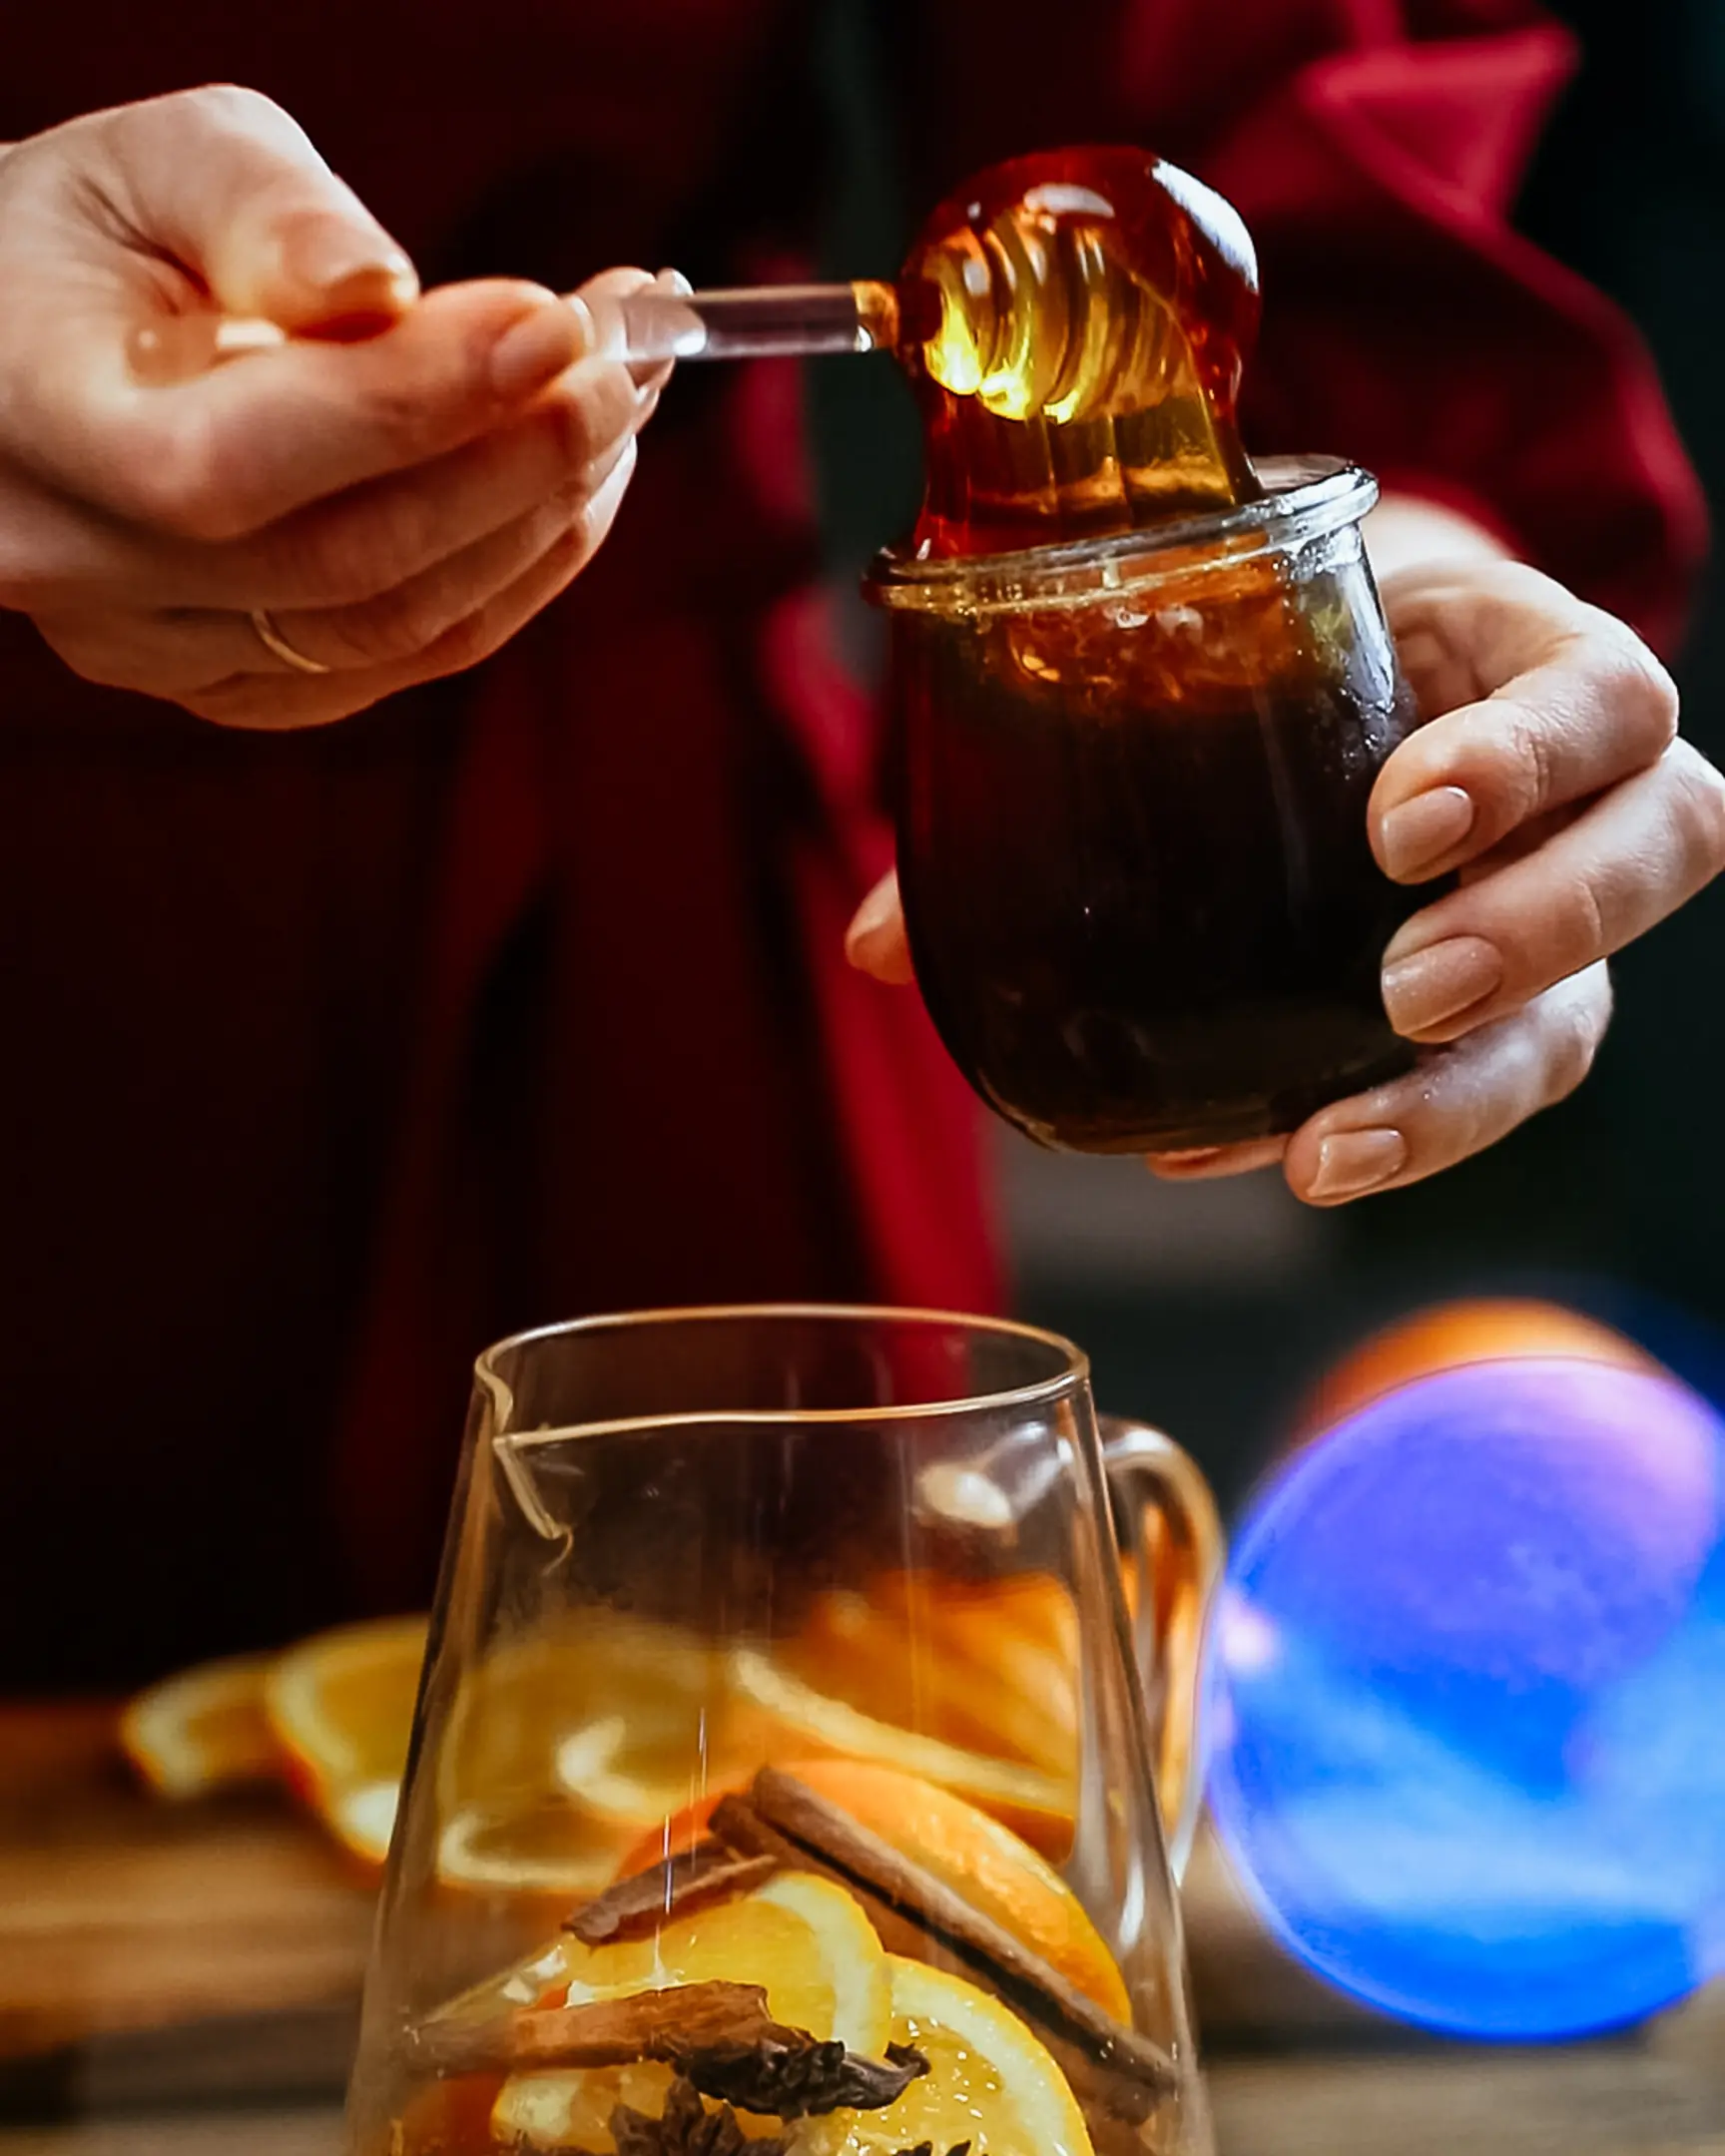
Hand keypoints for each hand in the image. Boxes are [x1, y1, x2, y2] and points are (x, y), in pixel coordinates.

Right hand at [0, 87, 668, 726]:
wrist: (14, 347)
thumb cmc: (89, 235)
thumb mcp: (156, 164)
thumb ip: (269, 212)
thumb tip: (388, 289)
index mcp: (32, 423)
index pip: (240, 461)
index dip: (418, 402)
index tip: (561, 324)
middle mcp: (84, 568)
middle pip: (343, 565)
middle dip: (517, 462)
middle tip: (625, 364)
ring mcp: (154, 648)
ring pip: (387, 632)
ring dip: (534, 525)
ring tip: (615, 411)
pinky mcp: (226, 684)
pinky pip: (392, 664)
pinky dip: (504, 583)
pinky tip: (562, 493)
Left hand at [844, 557, 1724, 1201]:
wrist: (1332, 657)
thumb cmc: (1276, 643)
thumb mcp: (1198, 641)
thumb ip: (1046, 746)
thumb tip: (874, 942)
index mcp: (1519, 653)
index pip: (1601, 695)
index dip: (1531, 756)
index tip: (1399, 815)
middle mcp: (1576, 792)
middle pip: (1661, 849)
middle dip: (1540, 926)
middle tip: (1401, 984)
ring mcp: (1555, 910)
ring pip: (1588, 1011)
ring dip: (1466, 1092)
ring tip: (1328, 1146)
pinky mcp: (1509, 1010)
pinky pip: (1483, 1090)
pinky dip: (1376, 1135)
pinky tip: (1261, 1160)